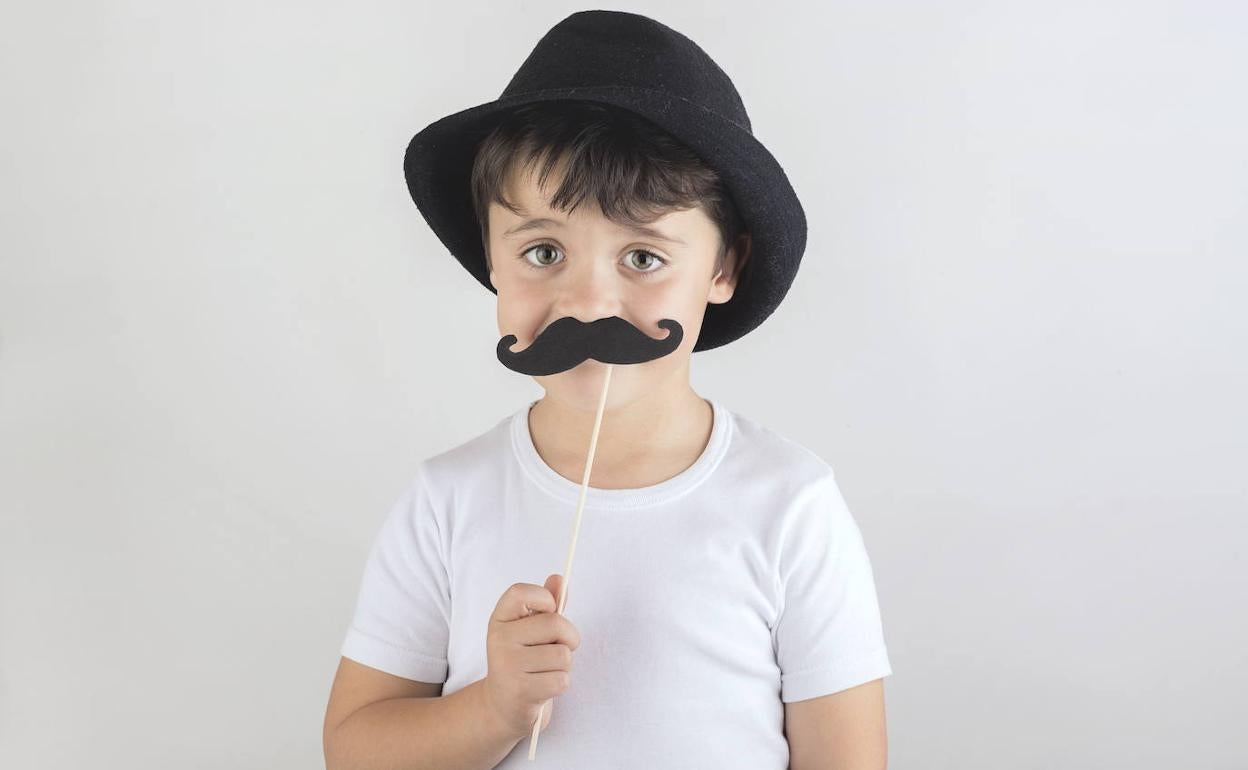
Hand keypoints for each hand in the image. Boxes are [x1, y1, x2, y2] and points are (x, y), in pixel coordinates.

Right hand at [482, 574, 579, 738]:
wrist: (502, 705)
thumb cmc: (523, 660)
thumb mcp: (529, 629)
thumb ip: (546, 604)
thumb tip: (559, 579)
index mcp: (500, 619)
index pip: (521, 592)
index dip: (544, 598)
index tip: (550, 610)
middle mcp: (498, 639)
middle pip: (555, 624)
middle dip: (569, 637)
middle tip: (559, 647)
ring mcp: (507, 665)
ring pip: (562, 655)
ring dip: (564, 664)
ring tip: (546, 669)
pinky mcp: (520, 691)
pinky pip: (561, 679)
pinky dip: (560, 683)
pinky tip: (543, 686)